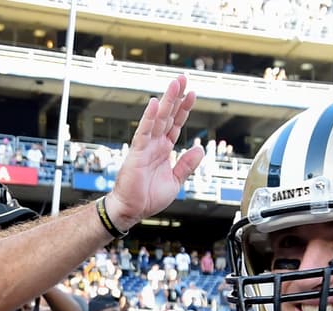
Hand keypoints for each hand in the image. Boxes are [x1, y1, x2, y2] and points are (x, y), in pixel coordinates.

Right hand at [103, 76, 203, 230]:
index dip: (184, 109)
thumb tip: (200, 149)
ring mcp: (146, 146)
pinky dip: (149, 118)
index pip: (176, 124)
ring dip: (166, 101)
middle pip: (167, 116)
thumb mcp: (176, 181)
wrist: (133, 209)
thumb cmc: (149, 197)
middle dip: (176, 97)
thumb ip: (187, 164)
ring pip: (157, 119)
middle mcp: (155, 144)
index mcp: (164, 149)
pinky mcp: (137, 153)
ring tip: (174, 85)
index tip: (192, 94)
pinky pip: (144, 132)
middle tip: (182, 79)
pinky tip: (156, 105)